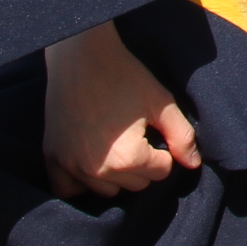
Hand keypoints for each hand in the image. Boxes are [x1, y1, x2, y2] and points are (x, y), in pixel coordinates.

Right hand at [44, 20, 200, 197]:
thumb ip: (182, 137)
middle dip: (142, 164)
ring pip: (107, 190)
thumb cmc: (124, 76)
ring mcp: (71, 166)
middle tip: (134, 134)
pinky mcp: (52, 158)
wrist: (81, 55)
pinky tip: (91, 163)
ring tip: (114, 144)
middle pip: (136, 184)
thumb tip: (194, 165)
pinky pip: (69, 189)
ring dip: (116, 175)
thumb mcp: (161, 103)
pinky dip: (81, 183)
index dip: (163, 150)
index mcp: (127, 158)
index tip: (152, 130)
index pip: (161, 171)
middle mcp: (97, 170)